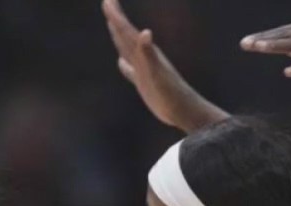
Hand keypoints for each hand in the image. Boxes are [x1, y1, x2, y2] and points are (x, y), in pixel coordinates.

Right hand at [102, 0, 223, 130]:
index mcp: (145, 54)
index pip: (127, 31)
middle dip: (116, 19)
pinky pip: (131, 69)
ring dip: (119, 36)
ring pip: (127, 49)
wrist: (183, 110)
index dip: (116, 16)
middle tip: (108, 2)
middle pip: (126, 35)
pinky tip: (121, 62)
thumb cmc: (171, 93)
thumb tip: (145, 32)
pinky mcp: (145, 82)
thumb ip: (149, 53)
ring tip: (112, 24)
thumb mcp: (157, 73)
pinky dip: (124, 64)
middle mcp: (144, 58)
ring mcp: (144, 70)